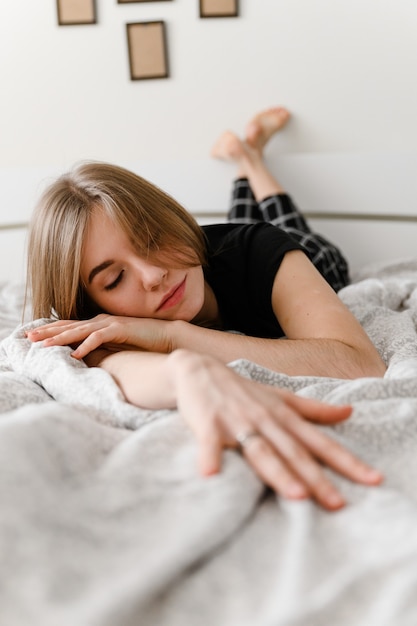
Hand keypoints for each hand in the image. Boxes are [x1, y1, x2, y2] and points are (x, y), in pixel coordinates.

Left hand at [26, 314, 172, 356]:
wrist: (168, 337)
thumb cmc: (144, 343)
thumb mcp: (117, 346)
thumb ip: (101, 348)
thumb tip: (84, 357)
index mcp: (99, 324)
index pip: (70, 326)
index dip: (52, 331)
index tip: (34, 337)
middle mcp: (101, 321)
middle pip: (69, 326)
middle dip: (48, 331)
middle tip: (29, 338)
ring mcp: (110, 323)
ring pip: (80, 330)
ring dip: (61, 338)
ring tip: (45, 345)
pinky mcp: (121, 329)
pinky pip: (99, 337)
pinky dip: (87, 345)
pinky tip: (76, 354)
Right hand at [169, 350, 382, 510]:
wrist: (199, 370)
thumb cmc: (242, 390)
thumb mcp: (280, 398)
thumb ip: (313, 409)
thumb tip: (349, 412)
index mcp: (284, 416)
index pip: (320, 442)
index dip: (347, 461)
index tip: (372, 479)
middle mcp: (265, 419)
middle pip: (294, 452)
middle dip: (317, 478)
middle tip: (338, 503)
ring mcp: (237, 421)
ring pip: (260, 451)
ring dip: (278, 472)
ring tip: (296, 495)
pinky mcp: (208, 424)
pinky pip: (210, 443)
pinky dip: (209, 457)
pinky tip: (210, 475)